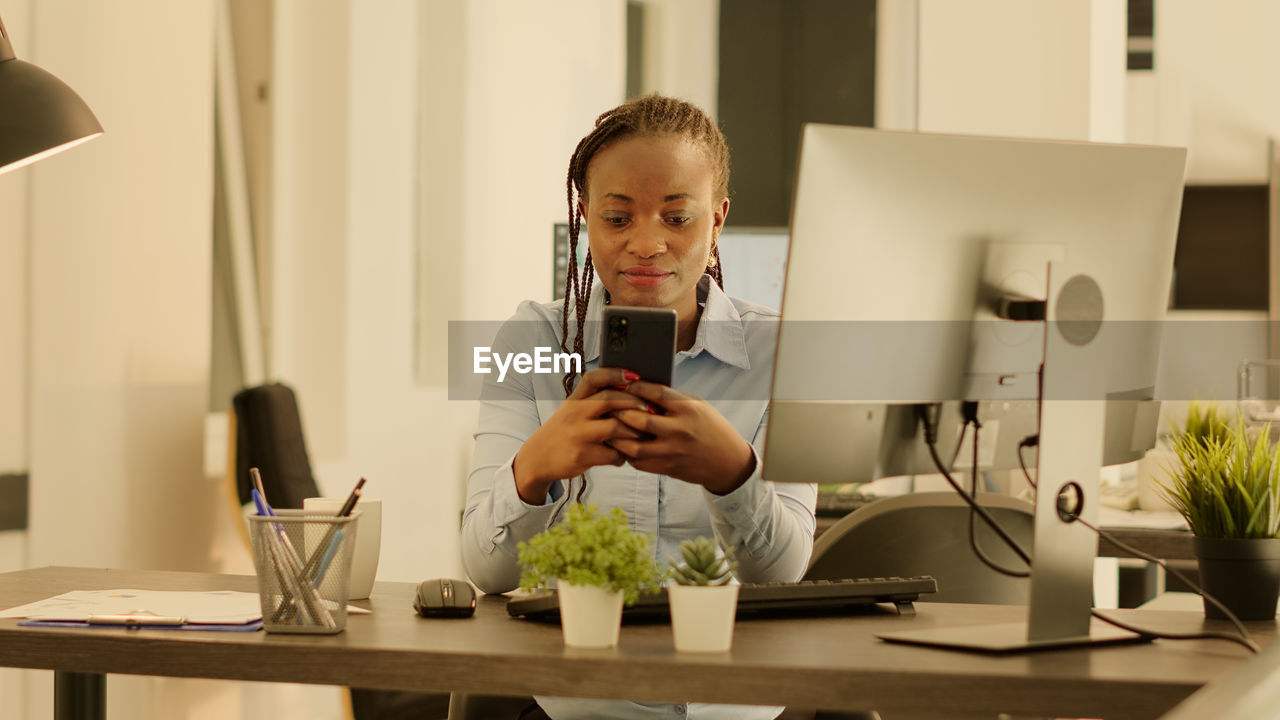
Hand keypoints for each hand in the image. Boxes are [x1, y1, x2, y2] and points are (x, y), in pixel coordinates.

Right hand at [512, 367, 653, 503]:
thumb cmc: (564, 431)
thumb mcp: (572, 410)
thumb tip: (629, 390)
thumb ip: (594, 400)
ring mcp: (578, 434)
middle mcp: (574, 413)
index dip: (616, 374)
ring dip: (633, 432)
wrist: (538, 458)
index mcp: (574, 400)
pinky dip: (622, 456)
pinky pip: (612, 454)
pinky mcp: (582, 456)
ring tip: (641, 436)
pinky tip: (623, 456)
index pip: (594, 378)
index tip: (635, 375)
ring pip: (615, 427)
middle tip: (651, 411)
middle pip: (610, 400)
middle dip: (635, 404)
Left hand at [608, 381, 755, 494]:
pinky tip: (622, 444)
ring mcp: (673, 452)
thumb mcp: (698, 406)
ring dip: (618, 436)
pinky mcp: (668, 468)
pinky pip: (639, 463)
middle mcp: (679, 431)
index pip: (656, 394)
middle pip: (640, 420)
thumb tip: (642, 389)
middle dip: (621, 411)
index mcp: (688, 410)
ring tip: (610, 427)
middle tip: (610, 406)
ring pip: (634, 446)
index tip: (624, 383)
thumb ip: (673, 399)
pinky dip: (627, 453)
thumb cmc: (711, 428)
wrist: (727, 462)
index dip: (636, 387)